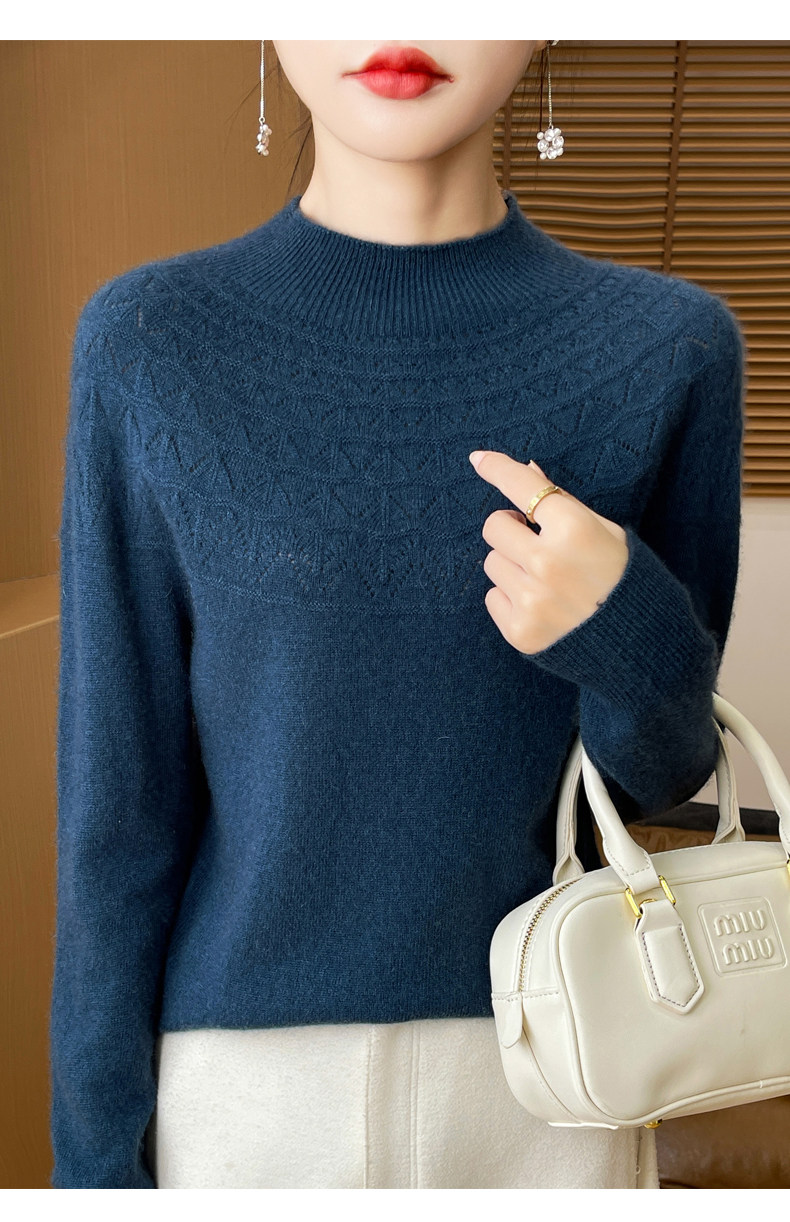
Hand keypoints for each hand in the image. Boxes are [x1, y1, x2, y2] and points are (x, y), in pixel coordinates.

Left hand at [468, 450, 628, 654]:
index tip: (478, 459)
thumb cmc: (624, 580)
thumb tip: (528, 470)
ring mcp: (532, 600)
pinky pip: (493, 597)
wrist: (642, 647)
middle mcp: (548, 563)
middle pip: (494, 527)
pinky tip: (543, 606)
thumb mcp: (606, 532)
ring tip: (546, 581)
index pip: (522, 487)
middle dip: (511, 530)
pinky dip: (511, 599)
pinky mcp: (520, 631)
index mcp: (575, 530)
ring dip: (512, 566)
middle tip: (534, 541)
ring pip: (492, 563)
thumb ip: (563, 502)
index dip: (497, 469)